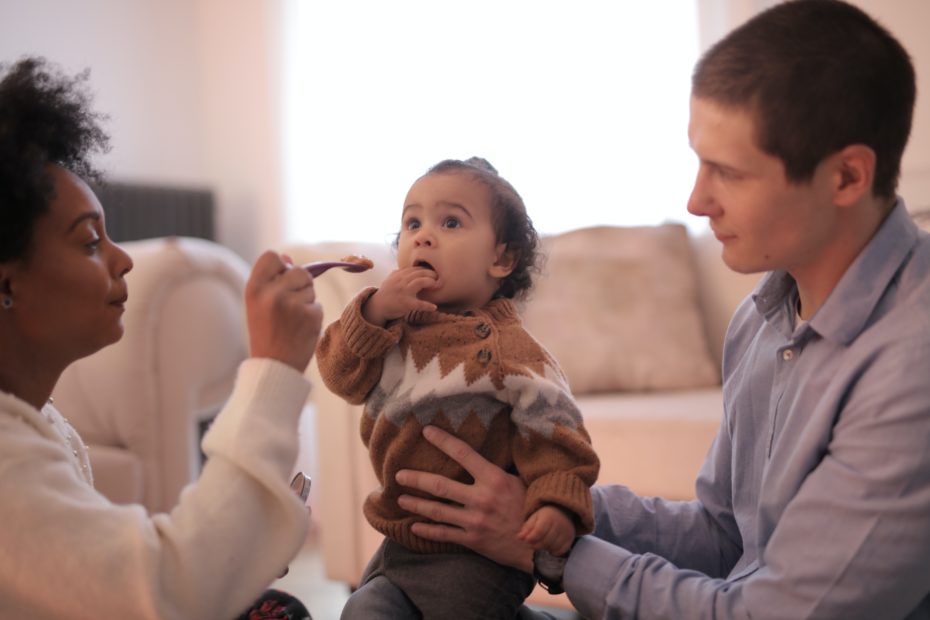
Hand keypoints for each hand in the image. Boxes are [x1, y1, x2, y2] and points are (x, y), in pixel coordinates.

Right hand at [245, 251, 322, 371]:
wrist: (274, 366)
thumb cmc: (265, 333)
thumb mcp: (258, 304)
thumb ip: (271, 280)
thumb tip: (286, 256)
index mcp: (254, 288)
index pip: (272, 256)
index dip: (279, 266)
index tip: (279, 281)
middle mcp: (272, 293)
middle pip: (298, 270)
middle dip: (298, 284)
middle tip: (287, 305)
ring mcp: (292, 304)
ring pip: (310, 287)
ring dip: (306, 300)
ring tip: (291, 319)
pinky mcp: (311, 315)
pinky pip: (317, 304)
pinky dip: (312, 315)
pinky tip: (300, 328)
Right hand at [363, 266, 438, 325]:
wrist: (377, 307)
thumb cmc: (385, 294)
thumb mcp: (390, 280)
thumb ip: (399, 274)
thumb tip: (408, 269)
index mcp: (398, 275)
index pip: (415, 268)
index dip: (425, 269)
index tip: (432, 273)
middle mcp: (400, 281)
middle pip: (419, 272)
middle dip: (431, 273)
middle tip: (438, 277)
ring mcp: (403, 292)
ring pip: (420, 282)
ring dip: (431, 282)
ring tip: (437, 285)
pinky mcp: (405, 303)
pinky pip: (419, 303)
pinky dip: (427, 306)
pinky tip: (434, 307)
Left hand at [395, 426, 533, 572]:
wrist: (541, 546)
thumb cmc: (532, 509)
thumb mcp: (519, 482)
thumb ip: (498, 471)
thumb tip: (482, 455)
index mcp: (494, 479)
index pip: (463, 453)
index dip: (443, 441)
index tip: (426, 432)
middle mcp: (481, 498)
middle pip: (440, 485)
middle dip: (416, 479)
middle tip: (398, 475)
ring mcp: (475, 521)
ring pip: (437, 511)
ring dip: (416, 504)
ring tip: (401, 499)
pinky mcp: (473, 540)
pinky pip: (445, 534)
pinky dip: (428, 531)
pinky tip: (415, 526)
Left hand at [519, 506, 574, 554]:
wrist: (562, 511)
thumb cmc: (545, 516)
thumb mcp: (534, 518)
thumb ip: (526, 528)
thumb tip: (519, 538)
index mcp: (548, 517)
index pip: (539, 532)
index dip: (531, 538)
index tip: (527, 540)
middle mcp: (559, 525)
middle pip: (545, 541)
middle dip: (536, 545)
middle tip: (532, 543)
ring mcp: (566, 532)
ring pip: (553, 547)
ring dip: (544, 548)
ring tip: (541, 543)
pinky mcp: (570, 539)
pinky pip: (561, 551)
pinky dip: (553, 551)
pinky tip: (549, 546)